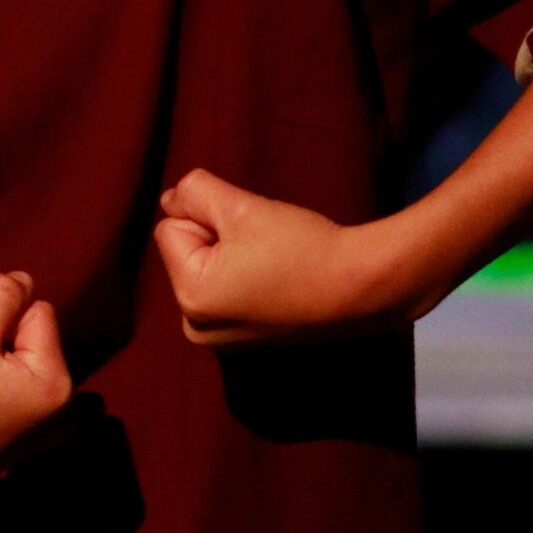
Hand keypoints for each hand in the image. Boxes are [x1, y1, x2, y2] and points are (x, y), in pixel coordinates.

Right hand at [0, 271, 71, 500]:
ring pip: (27, 360)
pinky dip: (1, 388)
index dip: (0, 322)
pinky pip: (22, 388)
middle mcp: (66, 409)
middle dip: (4, 343)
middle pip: (36, 337)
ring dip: (1, 365)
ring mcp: (50, 430)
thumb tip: (26, 280)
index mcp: (59, 383)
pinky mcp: (30, 440)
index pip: (38, 312)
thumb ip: (2, 295)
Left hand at [153, 169, 405, 344]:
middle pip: (187, 250)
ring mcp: (222, 340)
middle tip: (264, 246)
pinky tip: (279, 277)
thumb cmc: (302, 247)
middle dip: (218, 237)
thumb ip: (193, 193)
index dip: (208, 217)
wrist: (364, 287)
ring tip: (273, 261)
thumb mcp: (240, 207)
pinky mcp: (246, 338)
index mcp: (190, 300)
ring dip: (233, 253)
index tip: (249, 232)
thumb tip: (168, 201)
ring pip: (207, 266)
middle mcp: (197, 328)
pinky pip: (228, 287)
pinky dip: (247, 274)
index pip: (170, 228)